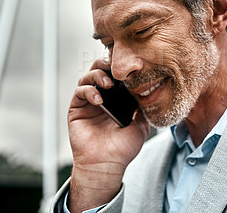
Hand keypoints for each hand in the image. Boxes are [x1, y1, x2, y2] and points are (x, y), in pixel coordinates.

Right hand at [67, 58, 149, 212]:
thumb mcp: (141, 124)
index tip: (128, 63)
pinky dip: (89, 91)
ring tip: (108, 84)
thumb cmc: (124, 147)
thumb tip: (149, 90)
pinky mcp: (77, 109)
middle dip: (105, 64)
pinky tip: (99, 100)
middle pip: (100, 70)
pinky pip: (80, 92)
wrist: (107, 164)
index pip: (117, 76)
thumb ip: (143, 107)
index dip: (120, 68)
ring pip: (88, 77)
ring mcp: (88, 102)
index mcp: (117, 99)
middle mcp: (102, 97)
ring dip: (97, 76)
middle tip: (114, 65)